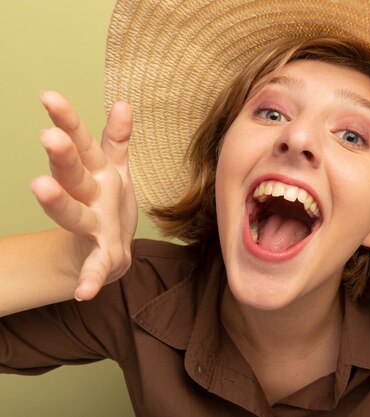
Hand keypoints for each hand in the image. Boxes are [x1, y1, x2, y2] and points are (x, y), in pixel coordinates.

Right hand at [31, 91, 136, 300]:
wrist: (108, 252)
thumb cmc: (108, 202)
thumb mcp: (115, 169)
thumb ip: (117, 139)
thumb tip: (123, 102)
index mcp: (94, 173)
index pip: (80, 143)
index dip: (68, 120)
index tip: (49, 96)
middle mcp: (88, 197)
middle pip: (74, 174)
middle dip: (63, 156)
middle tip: (49, 136)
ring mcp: (93, 227)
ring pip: (74, 213)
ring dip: (59, 202)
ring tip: (40, 187)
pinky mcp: (102, 256)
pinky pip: (95, 266)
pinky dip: (89, 278)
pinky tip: (83, 293)